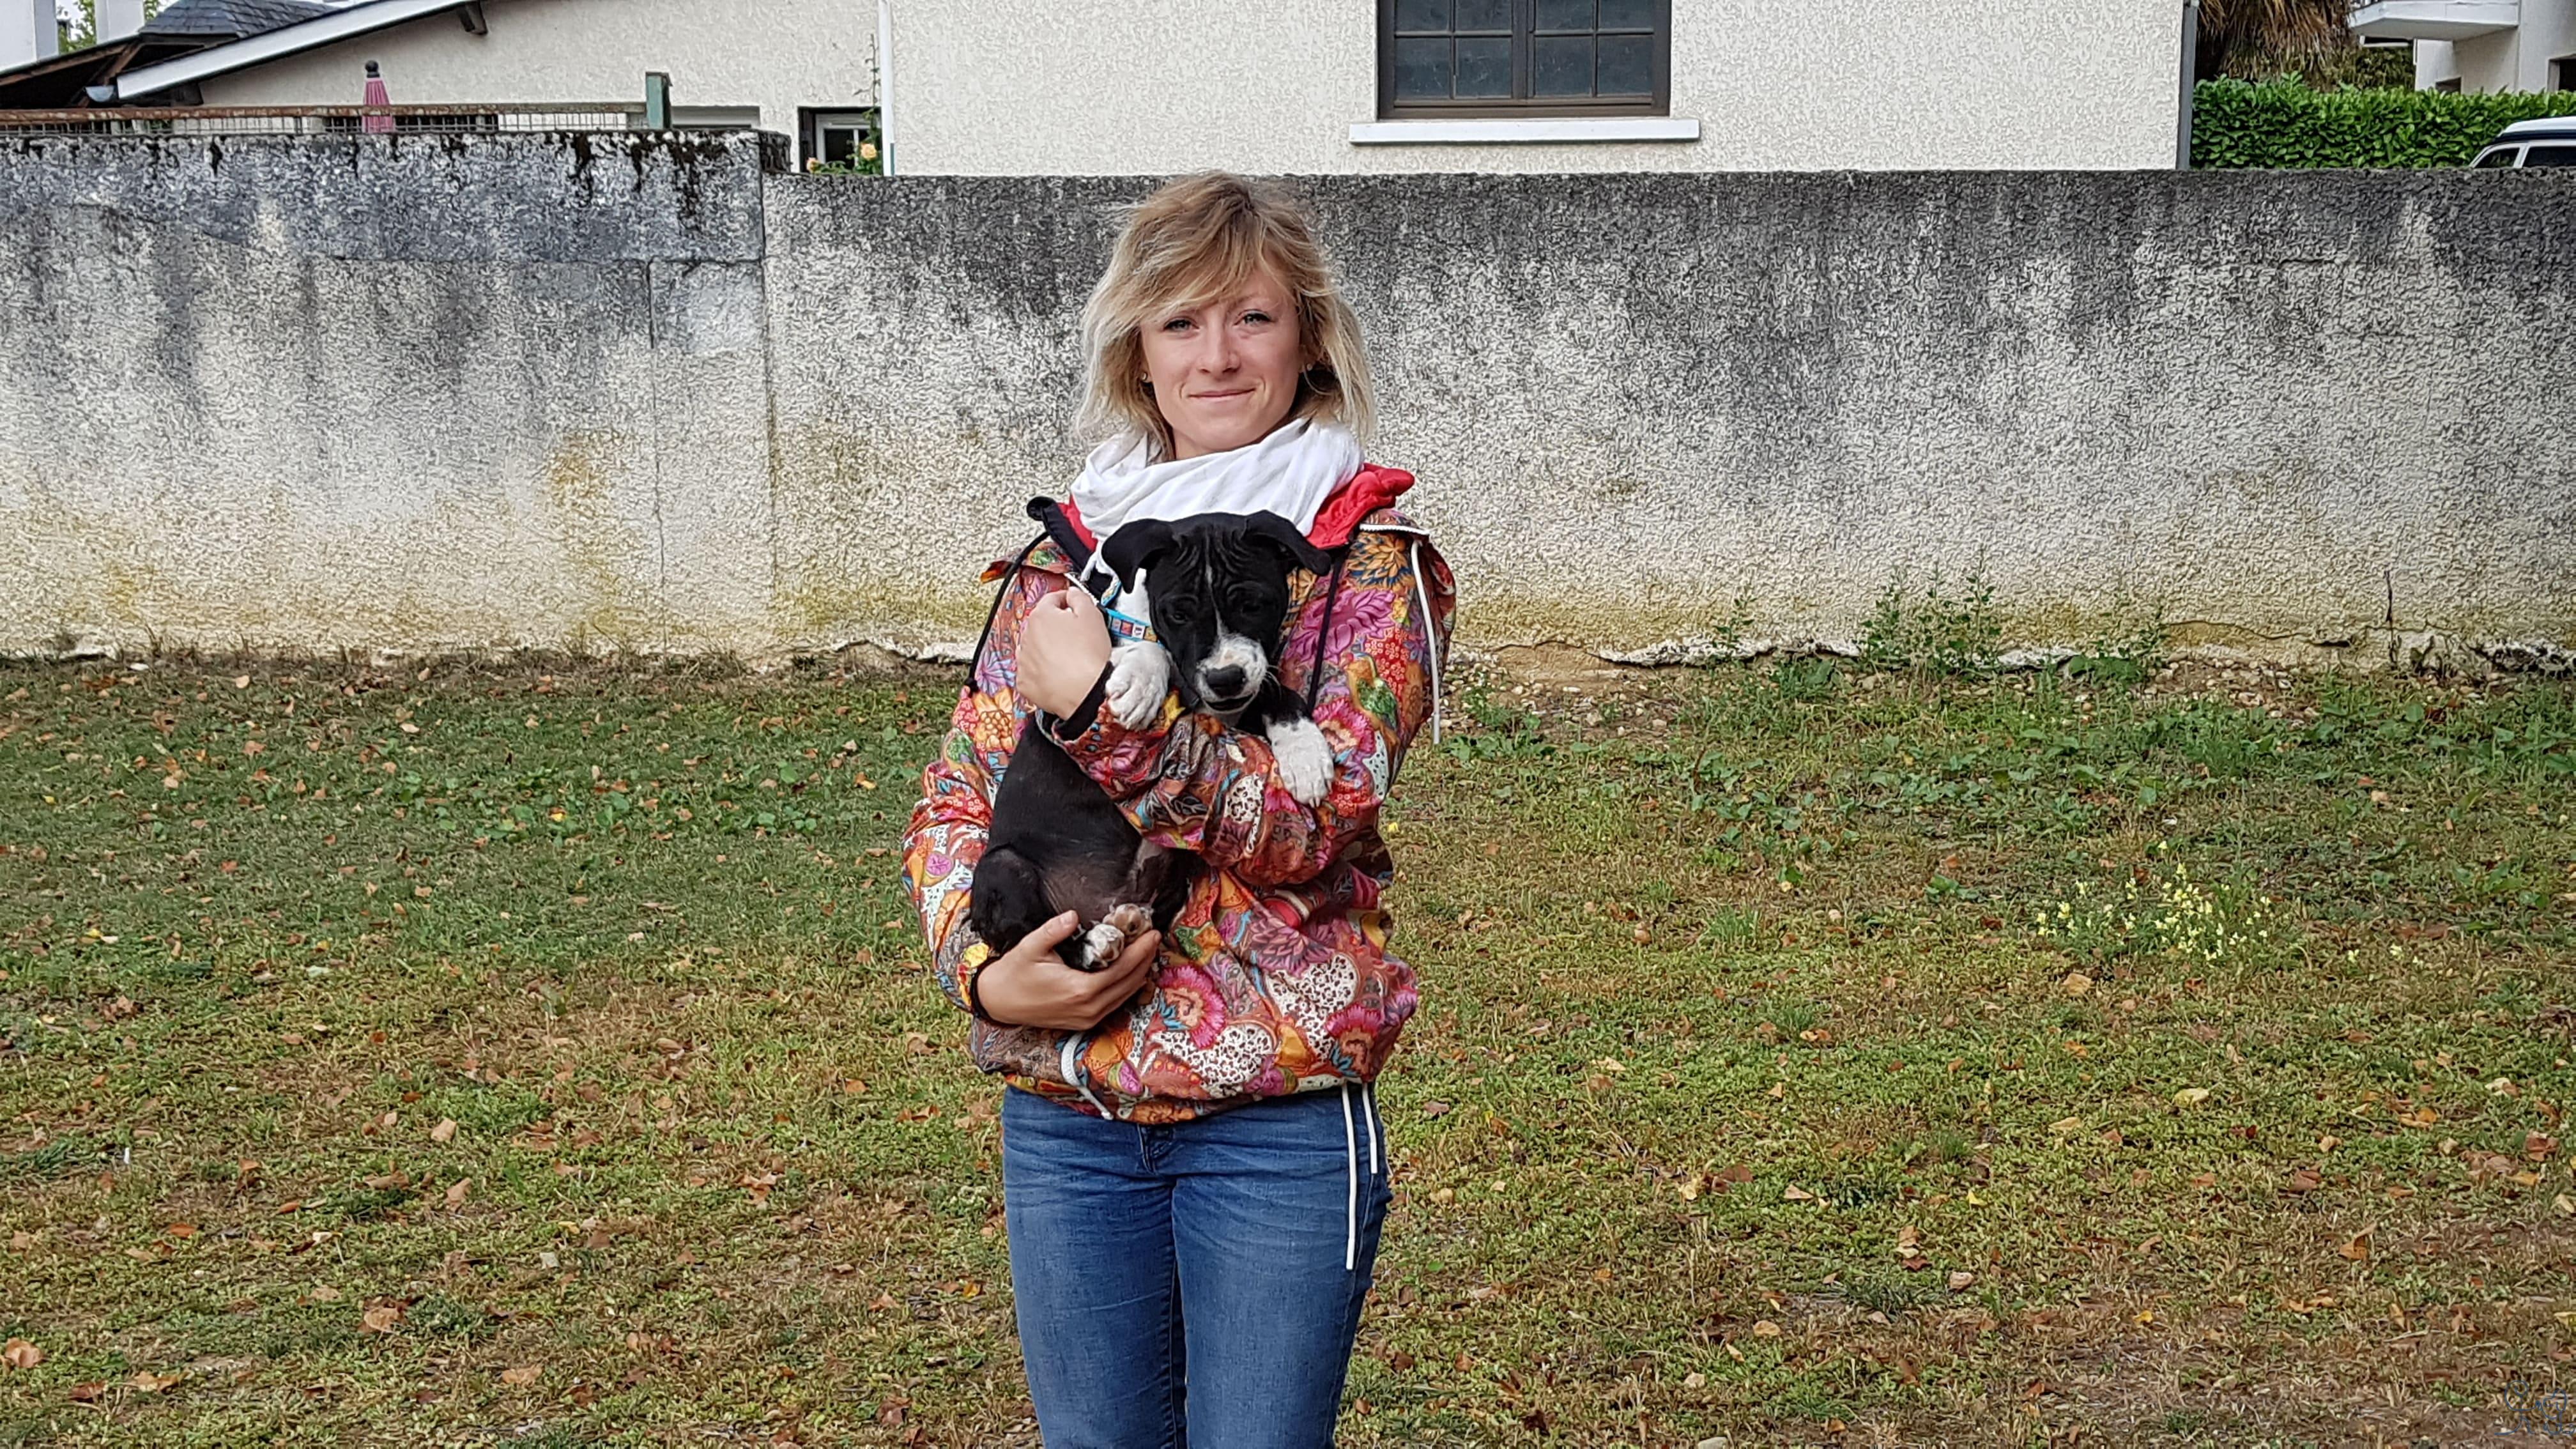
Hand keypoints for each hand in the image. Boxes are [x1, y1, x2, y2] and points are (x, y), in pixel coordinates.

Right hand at [974, 911, 1160, 1029]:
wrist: (999, 1002)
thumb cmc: (1014, 973)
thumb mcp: (1030, 947)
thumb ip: (1053, 930)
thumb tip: (1073, 915)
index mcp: (1079, 990)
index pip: (1122, 970)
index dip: (1140, 952)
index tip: (1151, 934)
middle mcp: (1088, 1008)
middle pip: (1130, 984)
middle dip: (1145, 960)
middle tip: (1153, 938)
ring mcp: (1088, 1018)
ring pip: (1125, 996)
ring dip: (1139, 974)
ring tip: (1146, 951)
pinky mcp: (1085, 1021)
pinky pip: (1115, 1004)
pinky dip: (1126, 987)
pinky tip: (1130, 972)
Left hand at [1018, 587, 1112, 718]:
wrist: (1086, 693)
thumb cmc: (1089, 657)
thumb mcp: (1093, 616)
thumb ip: (1080, 598)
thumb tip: (1073, 594)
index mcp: (1041, 616)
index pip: (1051, 599)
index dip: (1066, 601)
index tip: (1073, 606)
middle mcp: (1026, 636)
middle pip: (1041, 624)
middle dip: (1057, 627)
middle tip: (1076, 636)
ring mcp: (1023, 660)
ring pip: (1034, 647)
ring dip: (1047, 649)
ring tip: (1068, 657)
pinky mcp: (1024, 681)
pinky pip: (1031, 671)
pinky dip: (1042, 671)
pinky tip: (1058, 673)